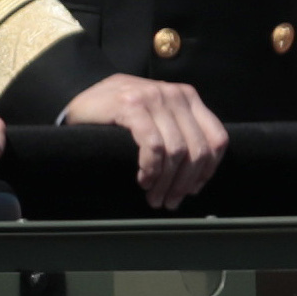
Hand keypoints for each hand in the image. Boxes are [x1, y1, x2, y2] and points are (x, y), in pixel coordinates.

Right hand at [65, 72, 226, 208]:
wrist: (79, 100)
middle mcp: (175, 94)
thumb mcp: (156, 117)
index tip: (193, 189)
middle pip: (198, 149)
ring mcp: (153, 97)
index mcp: (187, 98)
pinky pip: (153, 146)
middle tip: (169, 201)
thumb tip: (198, 172)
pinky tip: (142, 179)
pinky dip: (151, 169)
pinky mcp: (132, 105)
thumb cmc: (118, 115)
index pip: (217, 138)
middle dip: (185, 183)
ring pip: (177, 151)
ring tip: (154, 196)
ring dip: (166, 182)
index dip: (208, 170)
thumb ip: (178, 131)